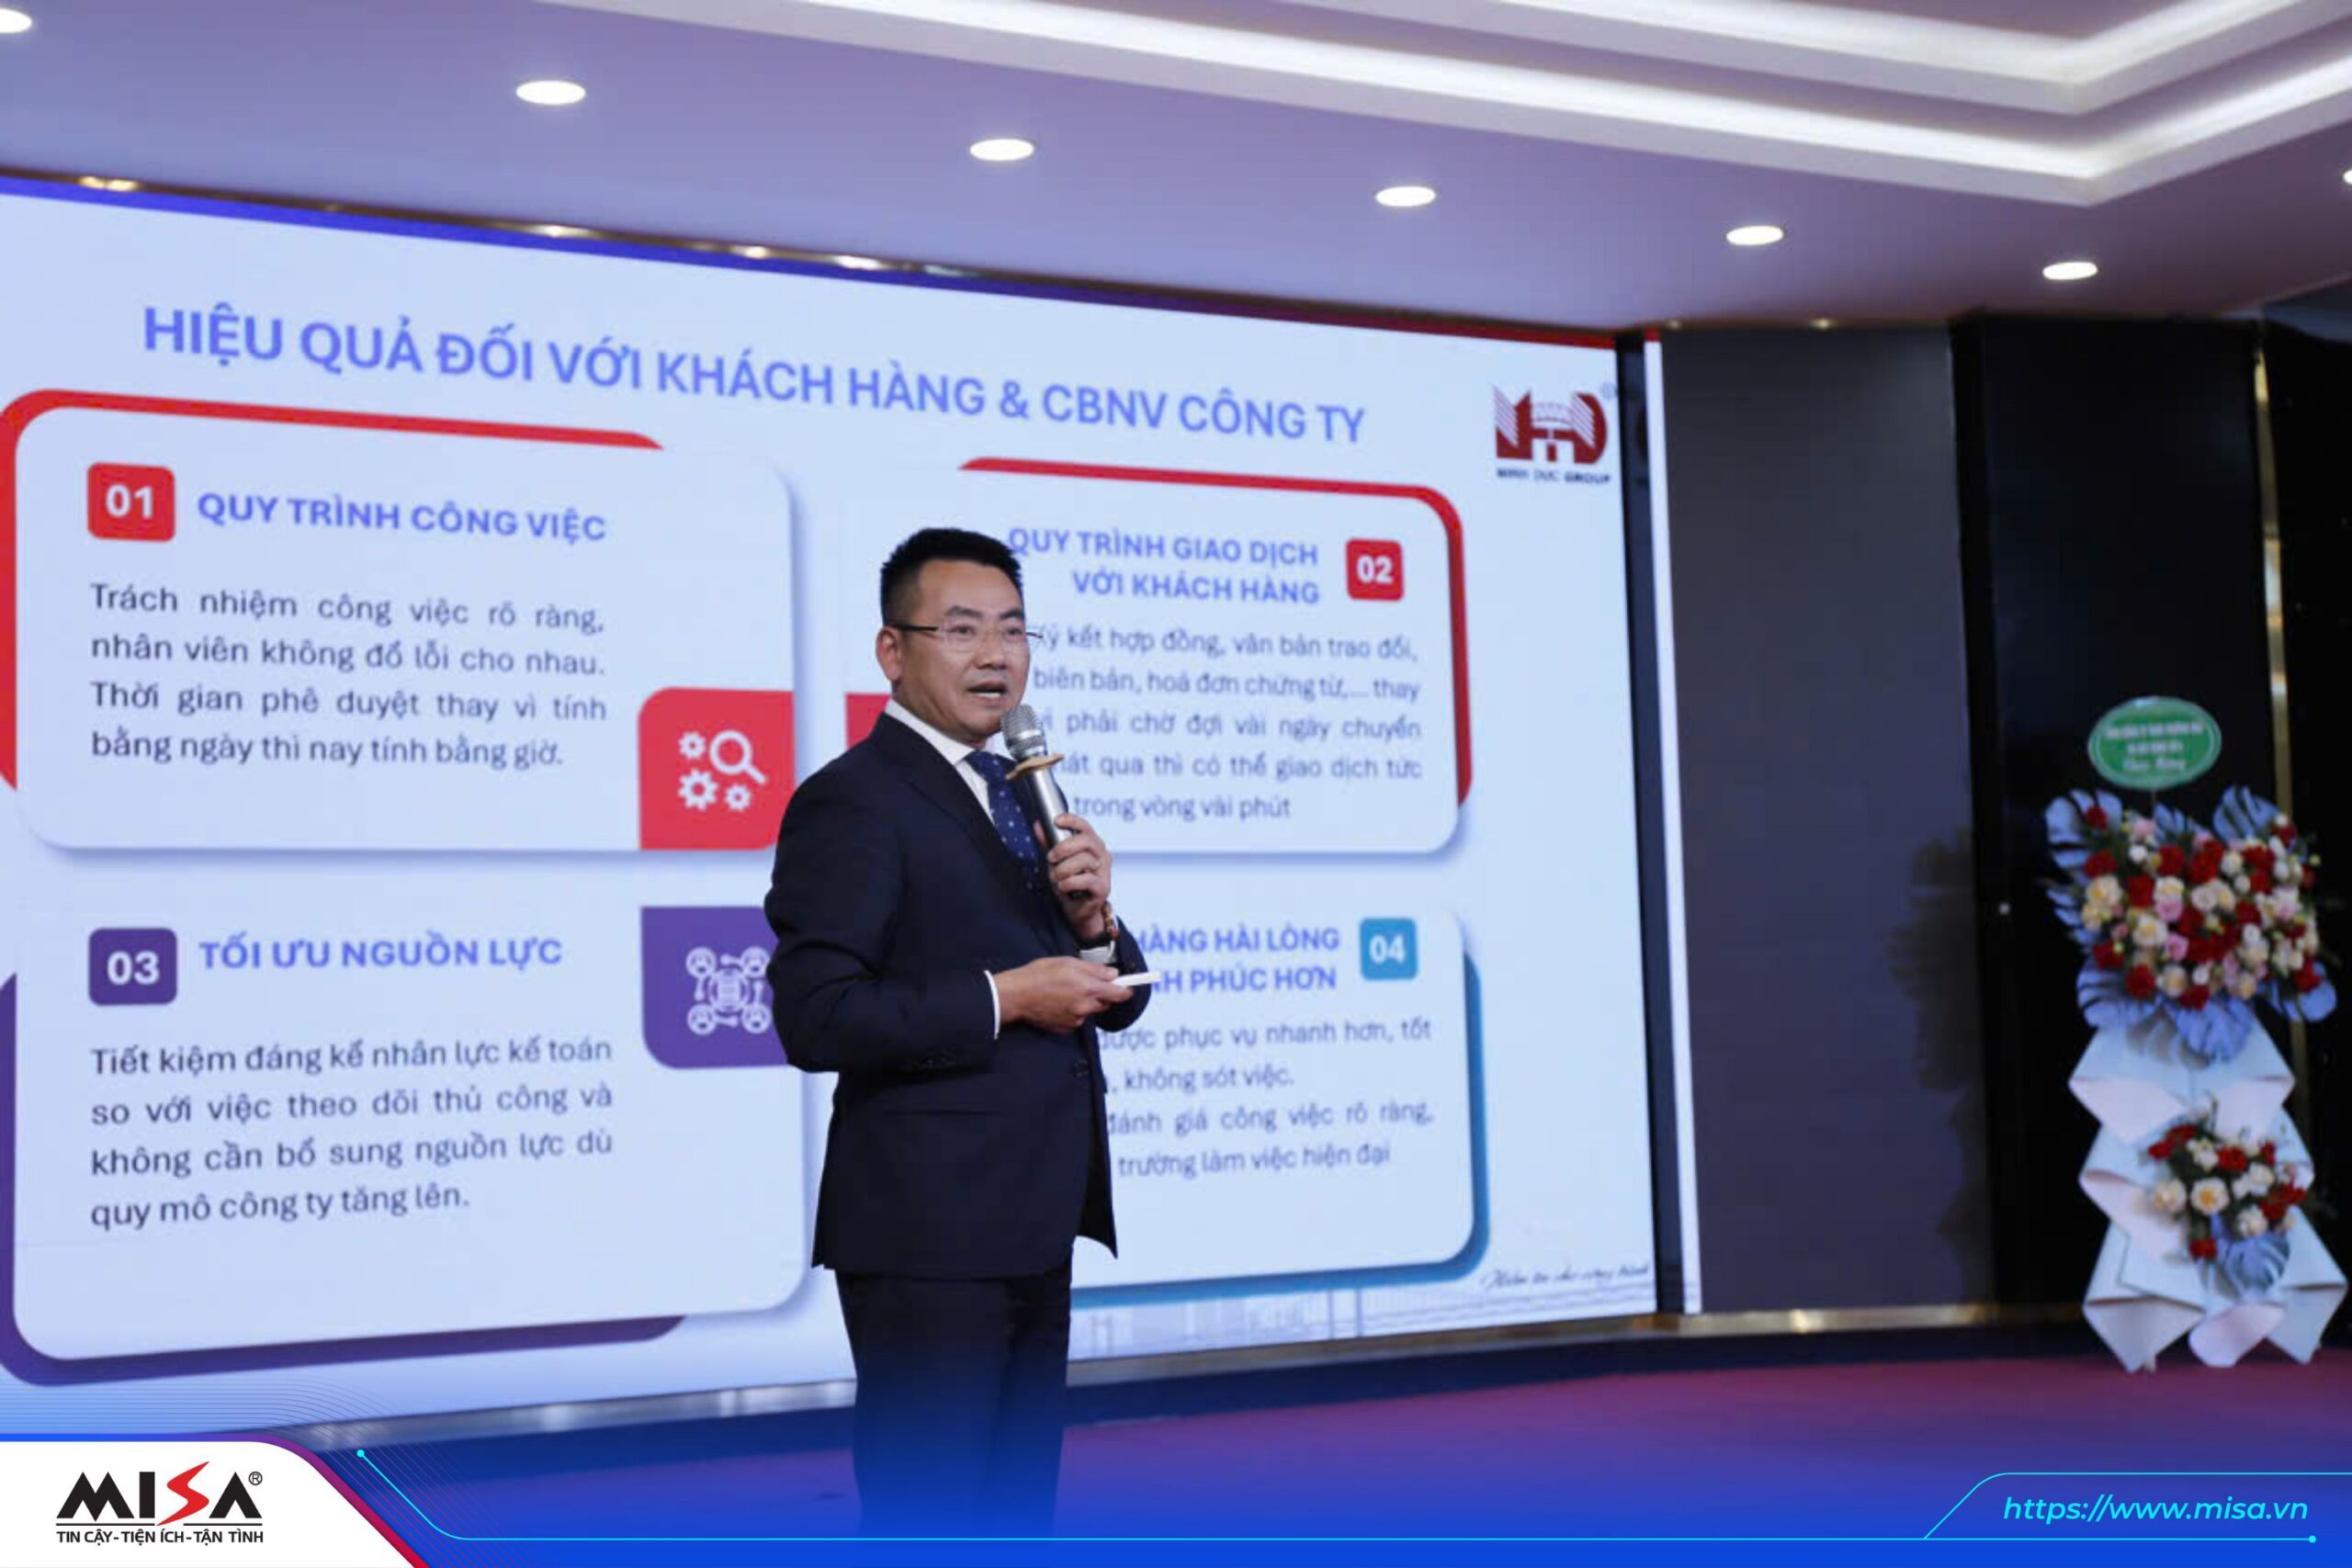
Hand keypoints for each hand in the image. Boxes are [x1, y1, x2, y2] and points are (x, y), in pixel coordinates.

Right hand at [994, 957, 1127, 1033]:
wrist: (1016, 996)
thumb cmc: (1039, 974)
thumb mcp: (1068, 962)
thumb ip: (1094, 970)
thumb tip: (1113, 974)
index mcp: (1088, 988)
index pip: (1119, 994)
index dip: (1127, 990)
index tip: (1130, 987)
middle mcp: (1085, 1007)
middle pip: (1105, 1003)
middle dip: (1102, 994)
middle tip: (1086, 983)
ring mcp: (1075, 1020)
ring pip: (1090, 1011)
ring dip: (1086, 1002)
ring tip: (1066, 991)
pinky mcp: (1065, 1028)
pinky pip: (1077, 1019)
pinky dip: (1073, 1011)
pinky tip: (1058, 1002)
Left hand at [1040, 813, 1113, 940]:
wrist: (1079, 912)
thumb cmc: (1070, 885)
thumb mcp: (1057, 862)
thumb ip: (1049, 844)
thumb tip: (1038, 824)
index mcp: (1093, 846)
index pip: (1086, 827)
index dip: (1072, 820)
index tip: (1056, 821)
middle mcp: (1102, 856)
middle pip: (1086, 841)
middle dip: (1063, 848)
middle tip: (1050, 858)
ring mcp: (1104, 872)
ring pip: (1084, 860)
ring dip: (1063, 870)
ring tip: (1056, 878)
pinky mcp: (1103, 888)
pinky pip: (1085, 879)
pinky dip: (1069, 883)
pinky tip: (1063, 887)